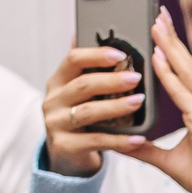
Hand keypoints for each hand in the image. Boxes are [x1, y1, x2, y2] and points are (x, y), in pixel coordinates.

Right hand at [40, 42, 149, 177]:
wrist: (66, 157)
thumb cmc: (80, 119)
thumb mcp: (79, 94)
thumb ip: (88, 71)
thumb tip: (96, 35)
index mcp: (58, 81)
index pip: (73, 59)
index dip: (96, 55)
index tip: (121, 54)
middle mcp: (52, 100)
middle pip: (83, 85)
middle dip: (111, 80)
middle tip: (136, 79)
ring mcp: (56, 124)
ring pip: (88, 112)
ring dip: (116, 106)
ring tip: (139, 102)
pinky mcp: (64, 147)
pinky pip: (95, 140)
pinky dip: (119, 140)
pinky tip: (138, 138)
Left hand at [124, 9, 191, 192]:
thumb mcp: (168, 160)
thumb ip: (147, 149)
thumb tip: (126, 142)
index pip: (186, 73)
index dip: (173, 50)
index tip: (161, 32)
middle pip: (187, 63)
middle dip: (171, 38)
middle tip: (158, 14)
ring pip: (186, 71)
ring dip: (169, 46)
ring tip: (156, 24)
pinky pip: (182, 91)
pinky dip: (169, 73)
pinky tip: (157, 57)